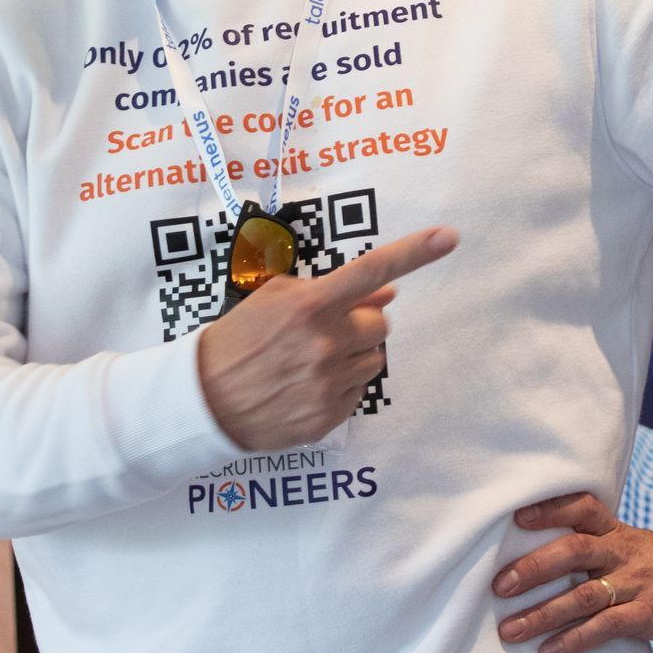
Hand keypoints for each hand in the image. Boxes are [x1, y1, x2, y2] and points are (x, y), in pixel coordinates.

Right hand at [196, 226, 456, 450]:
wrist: (204, 400)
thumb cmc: (238, 339)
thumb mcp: (273, 299)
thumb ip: (328, 290)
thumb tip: (386, 290)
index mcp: (309, 306)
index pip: (371, 272)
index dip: (414, 253)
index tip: (448, 236)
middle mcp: (325, 343)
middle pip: (380, 324)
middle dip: (361, 323)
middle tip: (326, 330)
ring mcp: (328, 382)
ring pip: (373, 359)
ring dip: (353, 354)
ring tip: (312, 360)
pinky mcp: (329, 416)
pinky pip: (358, 390)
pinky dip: (340, 384)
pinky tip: (306, 384)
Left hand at [493, 491, 652, 652]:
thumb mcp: (633, 548)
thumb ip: (596, 547)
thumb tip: (537, 556)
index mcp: (618, 532)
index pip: (583, 507)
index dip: (550, 509)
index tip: (516, 517)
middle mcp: (625, 553)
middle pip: (574, 550)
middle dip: (533, 568)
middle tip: (500, 585)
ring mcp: (638, 584)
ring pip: (583, 596)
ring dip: (542, 614)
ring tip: (510, 630)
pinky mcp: (650, 615)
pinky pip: (606, 627)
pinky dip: (574, 640)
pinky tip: (549, 651)